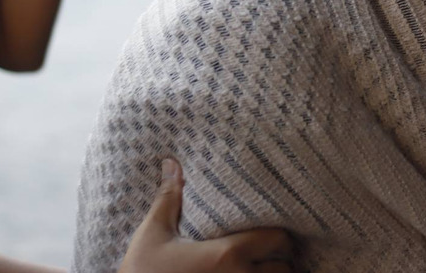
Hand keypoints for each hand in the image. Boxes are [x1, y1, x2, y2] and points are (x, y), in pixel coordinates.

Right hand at [119, 159, 296, 272]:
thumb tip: (172, 163)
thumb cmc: (141, 272)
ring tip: (262, 267)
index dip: (279, 235)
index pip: (278, 240)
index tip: (271, 231)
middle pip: (284, 267)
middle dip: (281, 259)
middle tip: (270, 251)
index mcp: (227, 255)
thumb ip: (169, 198)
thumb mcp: (153, 234)